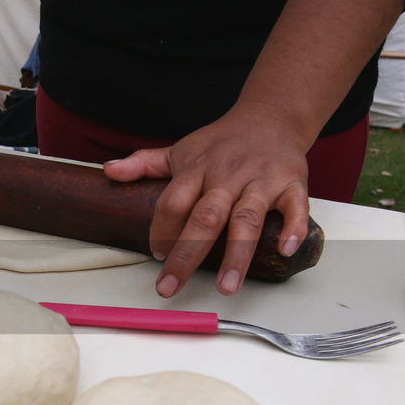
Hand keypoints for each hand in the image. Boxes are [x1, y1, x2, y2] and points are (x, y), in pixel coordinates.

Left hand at [103, 111, 310, 296]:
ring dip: (237, 254)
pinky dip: (293, 228)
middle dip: (186, 254)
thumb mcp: (182, 148)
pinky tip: (284, 251)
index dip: (162, 229)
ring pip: (248, 219)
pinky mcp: (293, 182)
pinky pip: (296, 206)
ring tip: (227, 288)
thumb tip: (108, 172)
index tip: (155, 255)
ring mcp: (262, 180)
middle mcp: (229, 175)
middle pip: (205, 217)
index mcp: (198, 167)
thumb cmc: (223, 142)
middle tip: (171, 286)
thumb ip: (145, 163)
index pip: (173, 201)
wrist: (272, 115)